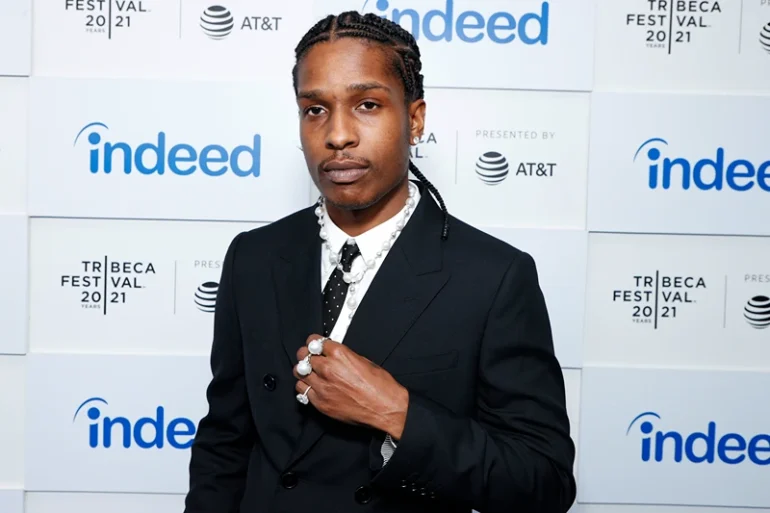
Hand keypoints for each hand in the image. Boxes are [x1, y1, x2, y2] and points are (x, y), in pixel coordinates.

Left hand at [293, 334, 408, 439]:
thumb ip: (344, 356)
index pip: (314, 341)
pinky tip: (314, 387)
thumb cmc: (380, 386)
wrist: (385, 408)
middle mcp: (328, 369)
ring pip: (298, 373)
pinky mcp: (320, 403)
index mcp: (340, 355)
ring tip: (311, 374)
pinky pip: (302, 391)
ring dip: (304, 372)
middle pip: (303, 355)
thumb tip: (333, 354)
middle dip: (306, 355)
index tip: (314, 346)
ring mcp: (322, 387)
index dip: (314, 343)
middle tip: (310, 359)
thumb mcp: (364, 361)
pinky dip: (306, 388)